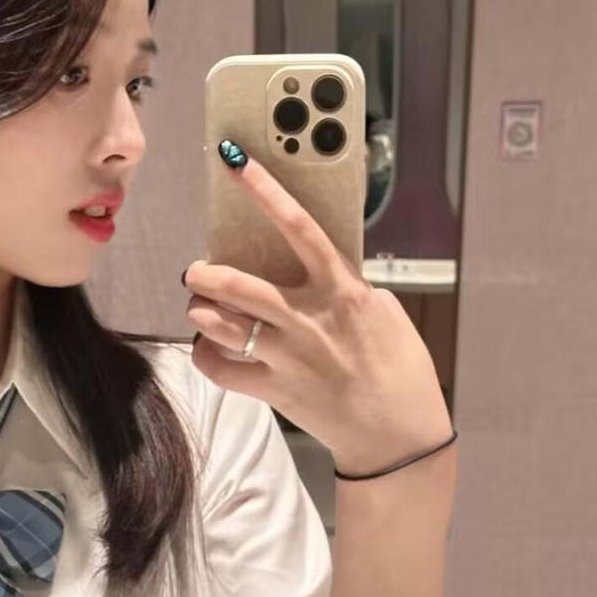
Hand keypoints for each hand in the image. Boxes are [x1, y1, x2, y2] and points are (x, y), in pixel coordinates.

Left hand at [186, 151, 453, 474]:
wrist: (397, 434)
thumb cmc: (400, 369)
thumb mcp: (384, 313)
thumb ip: (344, 288)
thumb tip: (317, 271)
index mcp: (342, 290)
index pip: (298, 226)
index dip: (265, 191)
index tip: (237, 163)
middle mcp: (308, 318)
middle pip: (235, 283)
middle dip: (204, 273)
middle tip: (196, 271)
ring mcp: (287, 356)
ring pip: (218, 323)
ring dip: (200, 311)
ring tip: (202, 308)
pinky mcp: (273, 390)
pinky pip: (219, 367)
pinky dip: (206, 354)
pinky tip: (211, 348)